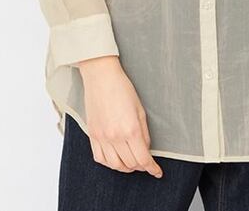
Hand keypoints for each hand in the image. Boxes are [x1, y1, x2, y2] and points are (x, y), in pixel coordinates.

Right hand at [77, 55, 162, 178]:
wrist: (101, 76)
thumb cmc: (122, 88)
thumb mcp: (140, 109)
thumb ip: (144, 133)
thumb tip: (145, 149)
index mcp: (131, 129)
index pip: (143, 159)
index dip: (152, 168)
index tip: (157, 171)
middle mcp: (115, 136)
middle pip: (130, 164)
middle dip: (141, 166)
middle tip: (145, 162)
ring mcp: (102, 137)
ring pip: (115, 165)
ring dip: (126, 167)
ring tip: (132, 162)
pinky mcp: (92, 135)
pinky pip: (100, 158)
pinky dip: (109, 163)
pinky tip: (116, 158)